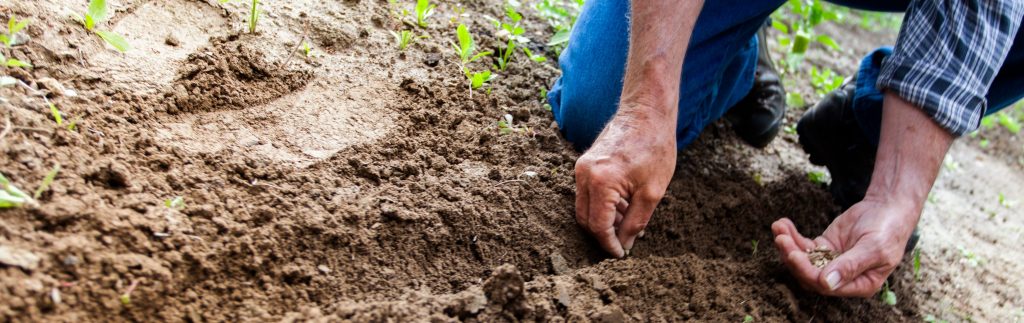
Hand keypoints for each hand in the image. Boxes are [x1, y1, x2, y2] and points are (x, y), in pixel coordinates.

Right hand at [574, 107, 676, 256]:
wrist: (646, 112)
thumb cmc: (654, 147)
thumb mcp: (652, 192)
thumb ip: (635, 222)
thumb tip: (625, 244)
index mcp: (600, 182)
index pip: (598, 226)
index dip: (609, 244)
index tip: (621, 254)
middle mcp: (584, 175)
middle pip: (585, 219)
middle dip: (603, 235)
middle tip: (624, 242)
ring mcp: (581, 168)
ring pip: (585, 207)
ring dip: (604, 220)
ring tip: (629, 222)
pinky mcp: (584, 163)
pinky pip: (587, 193)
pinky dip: (602, 205)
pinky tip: (624, 206)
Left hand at [771, 197, 919, 296]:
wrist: (888, 208)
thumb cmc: (888, 230)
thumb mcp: (873, 248)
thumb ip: (850, 266)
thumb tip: (827, 283)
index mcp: (859, 284)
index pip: (826, 286)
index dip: (807, 272)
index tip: (794, 254)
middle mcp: (842, 277)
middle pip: (809, 274)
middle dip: (793, 257)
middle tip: (781, 239)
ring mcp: (831, 262)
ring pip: (803, 260)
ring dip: (788, 245)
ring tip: (778, 227)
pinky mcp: (824, 247)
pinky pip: (804, 245)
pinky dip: (792, 236)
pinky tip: (782, 224)